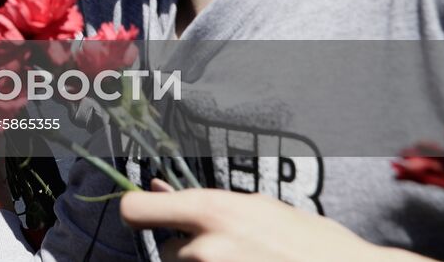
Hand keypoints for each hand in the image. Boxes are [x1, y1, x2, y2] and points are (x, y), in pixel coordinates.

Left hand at [119, 182, 416, 261]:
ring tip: (248, 261)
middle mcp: (206, 247)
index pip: (134, 211)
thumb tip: (155, 189)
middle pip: (166, 250)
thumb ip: (203, 202)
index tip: (147, 217)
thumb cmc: (308, 241)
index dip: (138, 213)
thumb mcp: (257, 208)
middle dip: (186, 250)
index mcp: (211, 211)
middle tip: (226, 250)